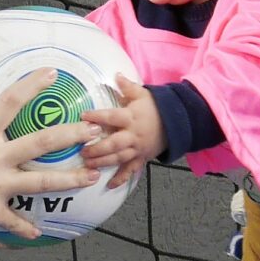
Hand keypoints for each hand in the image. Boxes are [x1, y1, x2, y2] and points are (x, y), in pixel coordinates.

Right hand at [0, 69, 95, 247]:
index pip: (9, 102)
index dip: (30, 85)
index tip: (51, 73)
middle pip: (42, 141)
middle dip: (71, 133)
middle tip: (94, 129)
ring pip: (43, 180)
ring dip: (70, 179)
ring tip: (92, 176)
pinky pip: (15, 220)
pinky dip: (25, 228)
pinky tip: (37, 233)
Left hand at [80, 74, 164, 190]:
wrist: (176, 122)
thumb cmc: (155, 107)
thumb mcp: (142, 94)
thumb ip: (127, 86)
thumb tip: (115, 74)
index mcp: (132, 117)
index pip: (112, 116)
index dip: (97, 116)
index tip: (83, 116)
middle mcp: (133, 135)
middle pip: (113, 143)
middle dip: (97, 148)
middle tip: (82, 151)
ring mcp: (137, 149)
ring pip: (119, 158)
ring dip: (103, 162)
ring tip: (88, 165)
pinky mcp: (141, 158)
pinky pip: (131, 170)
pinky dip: (121, 179)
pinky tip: (109, 186)